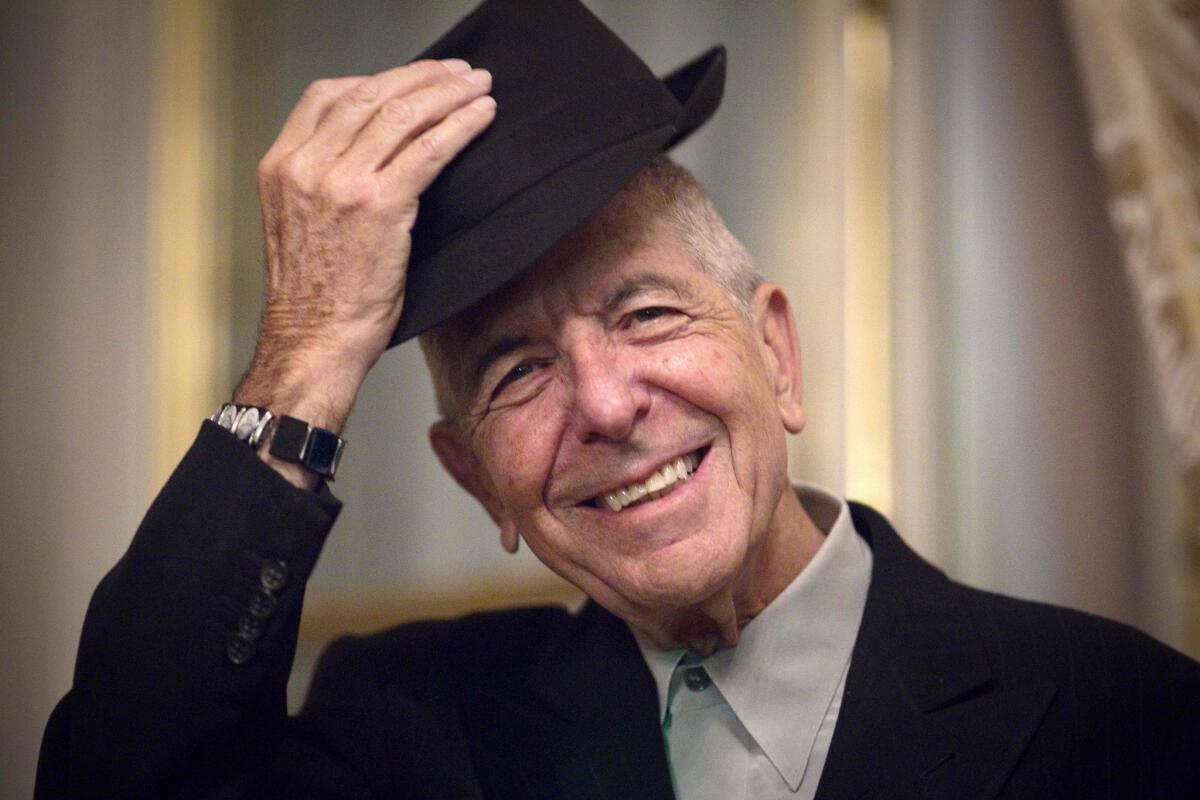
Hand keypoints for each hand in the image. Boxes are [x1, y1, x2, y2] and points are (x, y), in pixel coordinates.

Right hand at [236, 59, 494, 486]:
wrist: (314, 342)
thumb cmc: (317, 297)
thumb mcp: (302, 224)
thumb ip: (325, 180)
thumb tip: (379, 151)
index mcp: (280, 166)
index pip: (325, 95)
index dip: (375, 79)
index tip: (412, 79)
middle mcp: (305, 166)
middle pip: (369, 95)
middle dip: (421, 78)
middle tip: (459, 73)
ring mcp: (340, 182)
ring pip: (401, 115)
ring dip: (447, 94)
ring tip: (477, 88)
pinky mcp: (379, 205)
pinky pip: (428, 150)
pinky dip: (459, 127)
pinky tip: (481, 118)